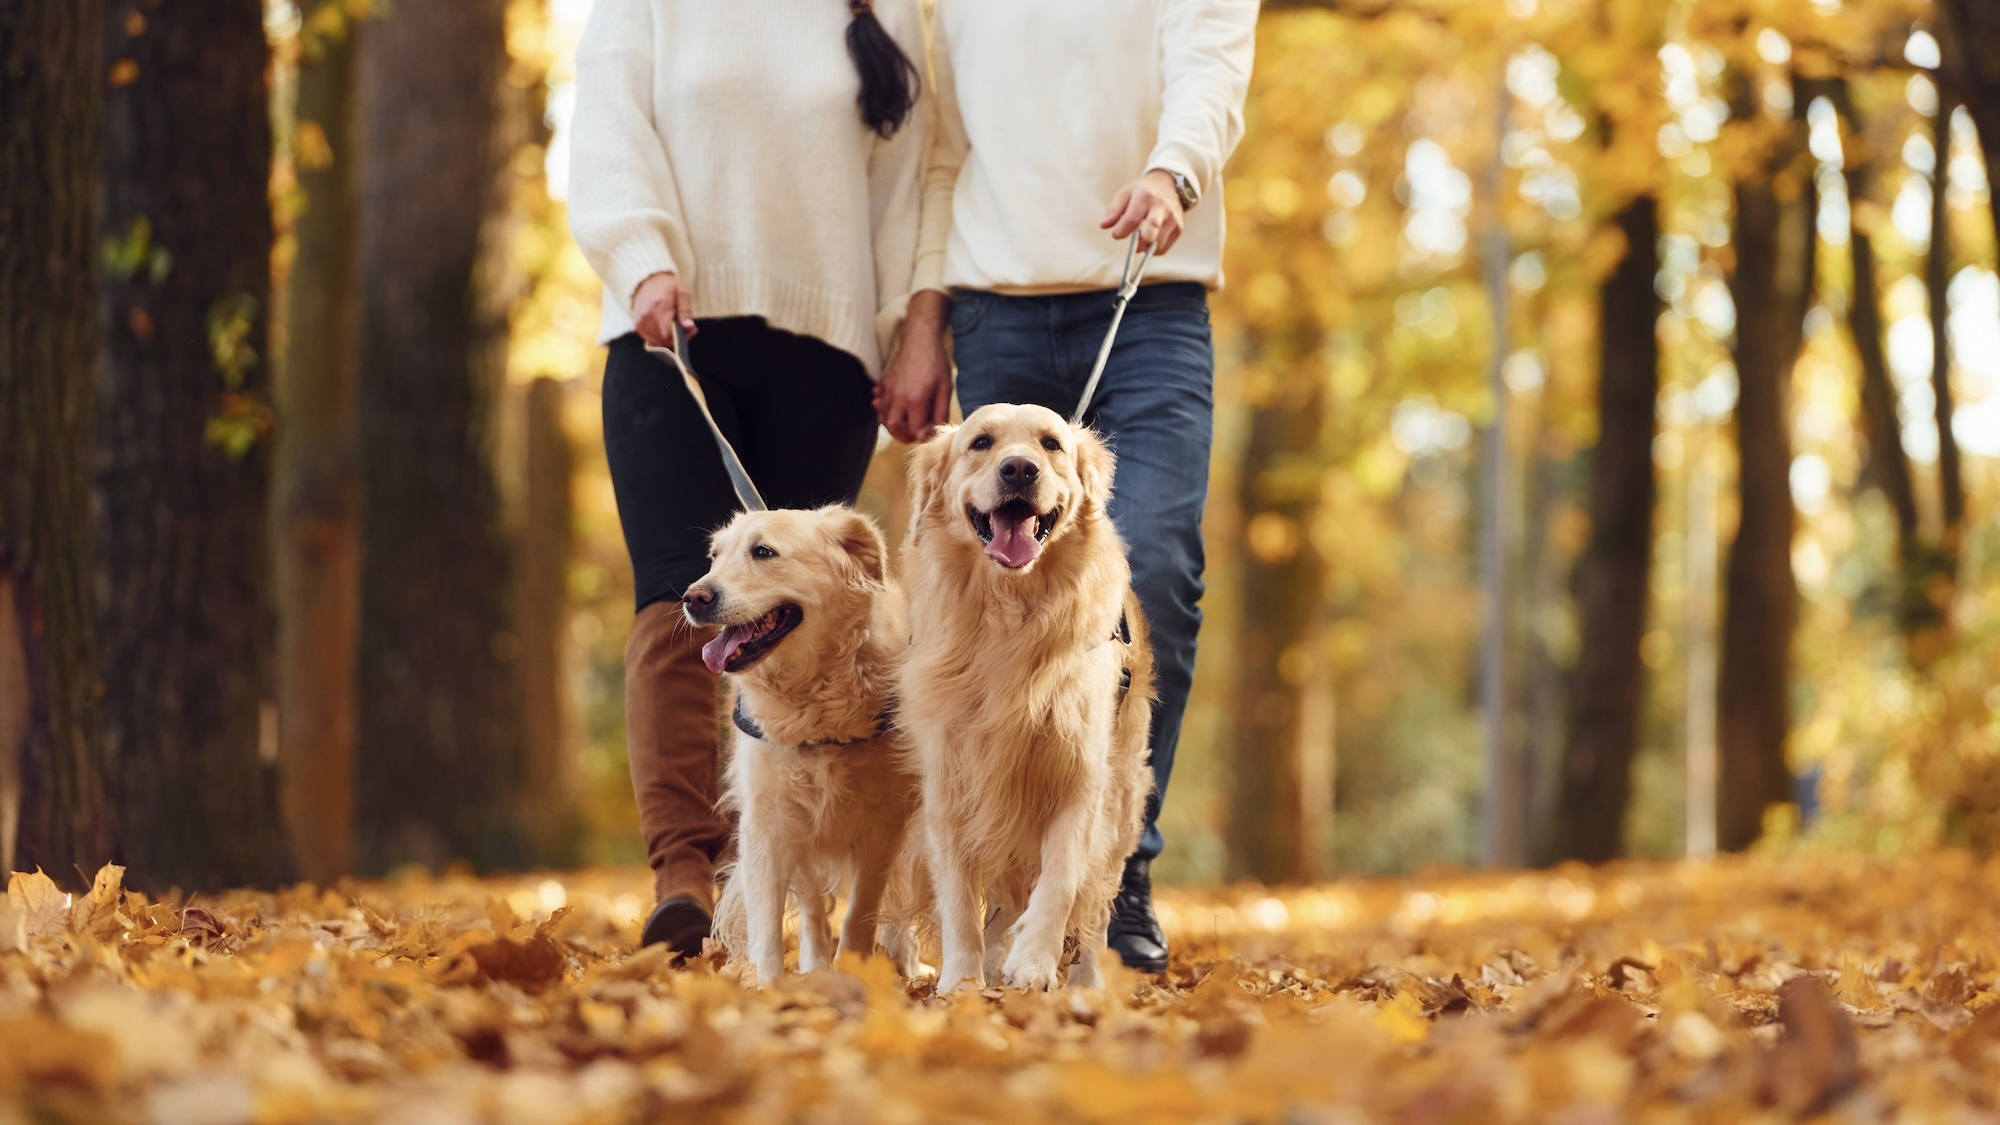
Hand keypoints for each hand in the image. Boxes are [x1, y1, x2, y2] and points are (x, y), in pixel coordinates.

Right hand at [632, 271, 694, 347]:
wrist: (647, 280)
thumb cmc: (668, 286)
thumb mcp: (682, 293)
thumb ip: (686, 311)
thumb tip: (689, 326)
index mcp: (660, 306)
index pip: (668, 334)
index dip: (681, 337)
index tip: (689, 330)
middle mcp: (647, 316)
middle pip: (664, 340)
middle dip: (677, 339)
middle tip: (684, 327)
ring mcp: (640, 322)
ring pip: (657, 342)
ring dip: (669, 339)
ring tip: (674, 326)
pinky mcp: (637, 326)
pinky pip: (651, 340)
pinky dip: (660, 337)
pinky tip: (665, 327)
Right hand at [874, 291, 952, 443]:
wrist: (920, 339)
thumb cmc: (936, 363)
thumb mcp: (945, 389)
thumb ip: (940, 414)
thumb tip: (932, 432)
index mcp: (916, 400)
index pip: (914, 430)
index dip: (923, 434)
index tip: (930, 427)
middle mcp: (898, 397)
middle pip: (893, 428)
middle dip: (904, 435)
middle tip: (916, 431)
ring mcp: (888, 390)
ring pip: (883, 418)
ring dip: (894, 424)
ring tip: (907, 421)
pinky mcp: (884, 384)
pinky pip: (880, 404)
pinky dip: (885, 411)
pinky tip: (895, 407)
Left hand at [1101, 169, 1185, 255]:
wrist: (1168, 185)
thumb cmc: (1142, 191)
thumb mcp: (1125, 193)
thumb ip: (1113, 210)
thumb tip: (1104, 226)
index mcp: (1146, 196)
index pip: (1132, 218)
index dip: (1121, 231)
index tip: (1116, 235)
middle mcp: (1162, 206)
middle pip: (1150, 232)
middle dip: (1138, 242)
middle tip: (1131, 243)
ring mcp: (1173, 218)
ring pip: (1157, 244)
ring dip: (1144, 247)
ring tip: (1139, 241)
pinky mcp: (1179, 228)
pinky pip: (1163, 248)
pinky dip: (1152, 250)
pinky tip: (1148, 241)